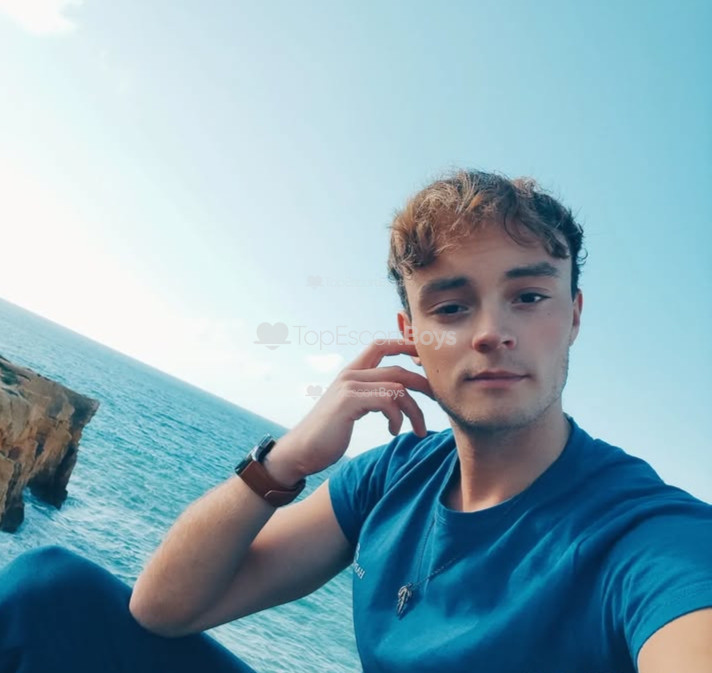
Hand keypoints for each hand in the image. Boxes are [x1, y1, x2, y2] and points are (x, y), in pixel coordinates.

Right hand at [265, 339, 434, 483]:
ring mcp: (349, 387)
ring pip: (398, 387)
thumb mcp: (352, 408)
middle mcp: (350, 375)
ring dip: (415, 411)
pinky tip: (394, 432)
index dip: (406, 344)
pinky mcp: (349, 401)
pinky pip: (388, 401)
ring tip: (419, 430)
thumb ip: (371, 396)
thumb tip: (398, 396)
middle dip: (423, 382)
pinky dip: (398, 418)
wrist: (300, 452)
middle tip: (439, 399)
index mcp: (351, 373)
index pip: (381, 345)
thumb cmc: (328, 434)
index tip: (426, 358)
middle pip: (398, 368)